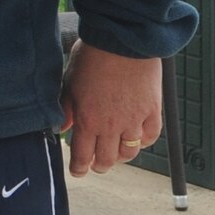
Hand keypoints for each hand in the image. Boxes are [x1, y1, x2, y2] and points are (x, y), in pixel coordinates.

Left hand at [58, 41, 161, 177]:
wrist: (123, 42)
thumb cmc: (92, 58)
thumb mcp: (70, 83)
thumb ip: (66, 109)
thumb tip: (61, 128)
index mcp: (87, 120)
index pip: (82, 156)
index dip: (79, 168)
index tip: (78, 172)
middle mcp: (111, 126)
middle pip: (107, 159)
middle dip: (99, 165)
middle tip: (96, 164)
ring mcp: (134, 120)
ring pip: (129, 152)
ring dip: (121, 157)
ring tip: (116, 154)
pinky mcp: (153, 112)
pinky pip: (150, 137)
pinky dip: (143, 142)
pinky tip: (137, 139)